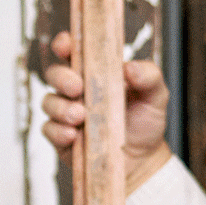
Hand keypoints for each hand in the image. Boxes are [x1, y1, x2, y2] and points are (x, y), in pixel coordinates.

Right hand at [40, 32, 173, 192]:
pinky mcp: (61, 137)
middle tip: (77, 87)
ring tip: (81, 116)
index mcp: (96, 72)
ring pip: (49, 102)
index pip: (73, 51)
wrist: (142, 161)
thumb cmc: (145, 122)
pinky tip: (74, 136)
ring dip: (61, 107)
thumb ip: (150, 76)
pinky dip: (59, 131)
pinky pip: (49, 130)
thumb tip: (130, 68)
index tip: (66, 45)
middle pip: (54, 73)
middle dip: (61, 77)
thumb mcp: (156, 96)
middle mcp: (77, 90)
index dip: (64, 44)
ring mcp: (66, 113)